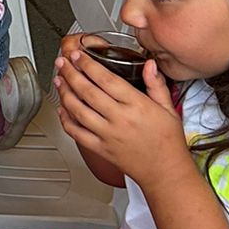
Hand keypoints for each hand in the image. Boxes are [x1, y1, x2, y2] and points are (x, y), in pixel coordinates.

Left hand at [53, 32, 184, 183]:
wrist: (166, 173)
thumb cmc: (168, 142)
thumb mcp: (169, 109)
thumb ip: (156, 84)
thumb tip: (149, 64)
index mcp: (137, 106)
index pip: (107, 80)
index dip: (89, 65)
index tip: (78, 55)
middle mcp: (120, 120)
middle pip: (88, 92)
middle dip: (71, 74)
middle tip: (62, 62)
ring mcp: (108, 135)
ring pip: (79, 111)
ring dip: (65, 94)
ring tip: (59, 80)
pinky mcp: (101, 149)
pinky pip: (77, 133)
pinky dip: (66, 121)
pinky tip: (62, 110)